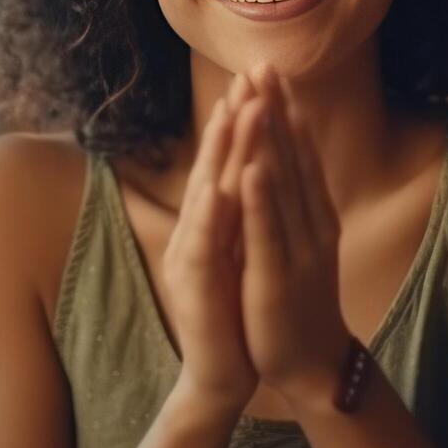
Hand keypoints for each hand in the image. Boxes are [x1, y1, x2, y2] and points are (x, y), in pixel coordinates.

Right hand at [162, 73, 258, 411]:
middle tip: (244, 76)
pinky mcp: (197, 288)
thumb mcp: (237, 254)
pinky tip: (222, 188)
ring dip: (221, 154)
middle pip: (215, 167)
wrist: (219, 372)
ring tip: (234, 111)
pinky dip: (212, 216)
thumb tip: (252, 173)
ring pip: (209, 197)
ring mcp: (193, 258)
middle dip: (230, 122)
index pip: (228, 163)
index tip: (254, 79)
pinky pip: (206, 246)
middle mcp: (198, 232)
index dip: (239, 122)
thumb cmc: (231, 312)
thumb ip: (238, 215)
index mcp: (213, 223)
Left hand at [237, 66, 351, 405]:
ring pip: (281, 184)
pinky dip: (260, 198)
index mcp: (315, 214)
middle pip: (291, 157)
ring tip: (256, 98)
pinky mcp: (278, 276)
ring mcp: (298, 248)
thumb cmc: (301, 301)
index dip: (284, 109)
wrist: (314, 363)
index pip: (298, 151)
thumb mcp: (302, 244)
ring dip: (268, 139)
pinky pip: (267, 231)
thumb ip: (297, 205)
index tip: (270, 69)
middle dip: (275, 109)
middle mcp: (312, 223)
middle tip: (263, 64)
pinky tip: (251, 167)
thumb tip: (287, 165)